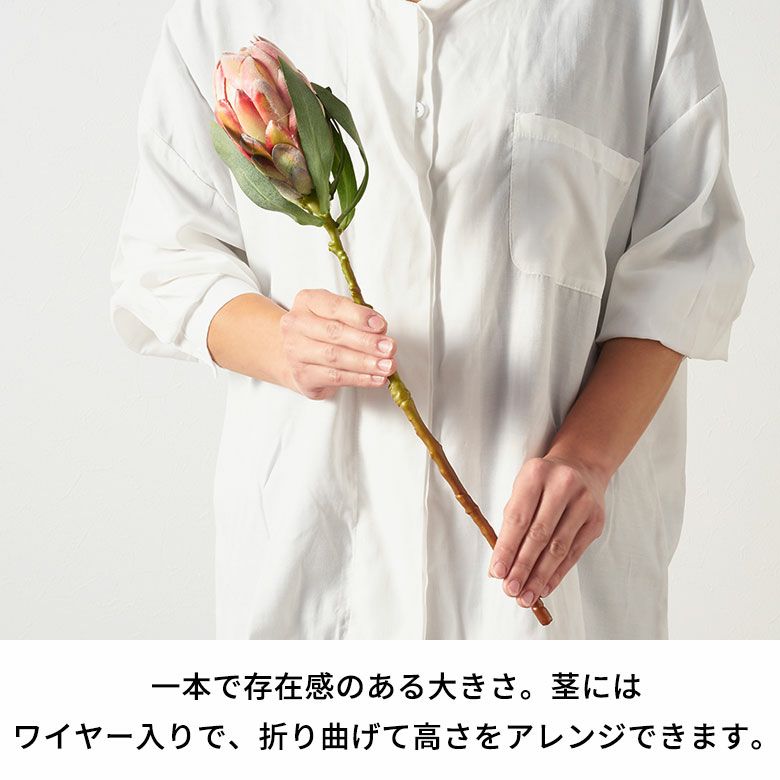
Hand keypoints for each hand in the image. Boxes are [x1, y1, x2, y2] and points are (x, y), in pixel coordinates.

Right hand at [279, 288, 396, 399]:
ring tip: (387, 366)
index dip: (359, 316)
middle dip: (367, 342)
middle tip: (389, 348)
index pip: (334, 307)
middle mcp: (296, 324)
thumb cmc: (323, 331)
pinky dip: (359, 379)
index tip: (381, 325)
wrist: (297, 356)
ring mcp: (295, 351)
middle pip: (334, 333)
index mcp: (307, 301)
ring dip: (366, 363)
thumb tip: (380, 330)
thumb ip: (358, 318)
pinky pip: (334, 378)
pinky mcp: (302, 376)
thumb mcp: (338, 315)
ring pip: (335, 357)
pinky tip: (375, 378)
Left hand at [488, 455, 607, 607]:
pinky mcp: (596, 520)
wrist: (581, 466)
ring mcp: (583, 503)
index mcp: (536, 474)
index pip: (518, 518)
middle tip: (511, 589)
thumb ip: (512, 522)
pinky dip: (558, 573)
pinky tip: (545, 586)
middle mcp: (562, 486)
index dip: (507, 548)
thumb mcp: (523, 488)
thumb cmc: (544, 481)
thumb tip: (501, 563)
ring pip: (558, 548)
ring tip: (526, 595)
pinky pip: (574, 552)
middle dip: (523, 567)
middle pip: (539, 535)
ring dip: (540, 576)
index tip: (497, 572)